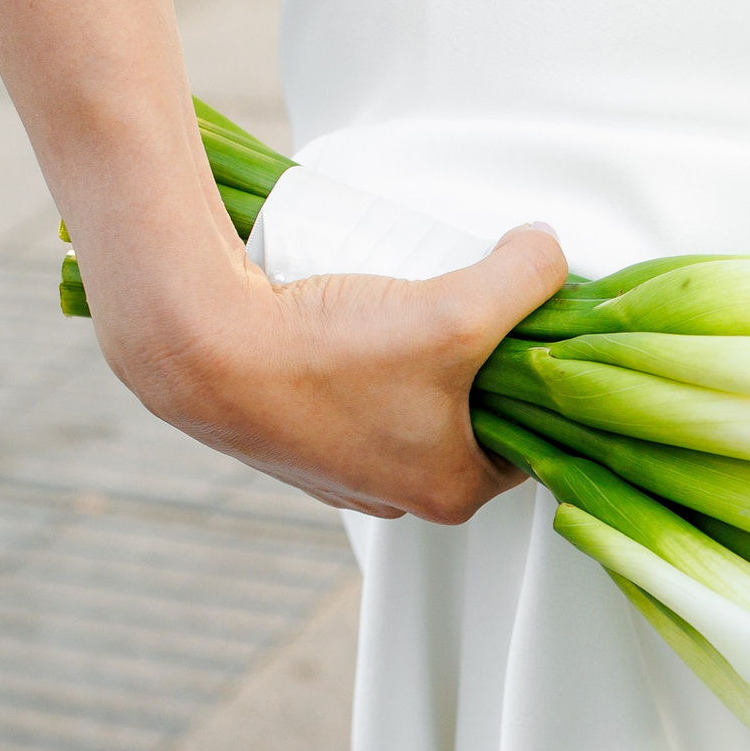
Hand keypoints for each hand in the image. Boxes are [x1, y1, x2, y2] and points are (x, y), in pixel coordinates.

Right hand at [0, 0, 566, 522]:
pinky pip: (363, 400)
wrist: (198, 348)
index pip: (532, 434)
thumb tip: (551, 251)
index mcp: (452, 492)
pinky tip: (362, 319)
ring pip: (417, 408)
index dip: (540, 376)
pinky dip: (372, 364)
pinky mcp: (301, 443)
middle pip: (475, 420)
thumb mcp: (458, 307)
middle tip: (476, 302)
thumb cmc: (329, 352)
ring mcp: (346, 475)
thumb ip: (528, 275)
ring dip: (426, 360)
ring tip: (416, 302)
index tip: (533, 325)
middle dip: (483, 363)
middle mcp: (400, 499)